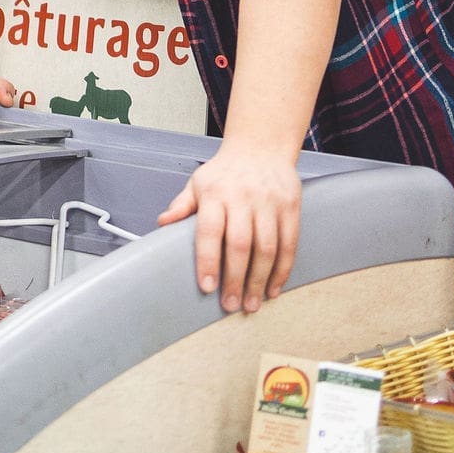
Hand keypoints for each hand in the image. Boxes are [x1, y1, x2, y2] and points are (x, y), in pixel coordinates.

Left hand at [157, 145, 302, 313]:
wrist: (260, 147)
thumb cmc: (224, 172)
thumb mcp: (197, 184)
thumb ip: (181, 206)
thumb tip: (162, 223)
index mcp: (215, 194)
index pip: (210, 231)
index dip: (208, 261)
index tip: (207, 287)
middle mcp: (243, 198)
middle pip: (240, 245)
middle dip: (235, 279)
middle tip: (230, 305)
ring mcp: (269, 202)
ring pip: (267, 248)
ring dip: (260, 280)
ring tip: (251, 303)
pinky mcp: (290, 206)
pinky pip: (289, 244)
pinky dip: (282, 270)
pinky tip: (273, 288)